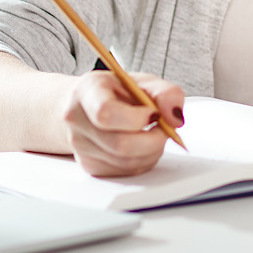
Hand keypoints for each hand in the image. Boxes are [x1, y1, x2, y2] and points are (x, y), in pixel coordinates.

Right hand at [60, 70, 185, 176]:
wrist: (90, 104)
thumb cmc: (117, 91)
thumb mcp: (143, 81)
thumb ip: (166, 93)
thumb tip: (175, 117)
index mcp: (87, 92)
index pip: (105, 112)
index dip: (137, 118)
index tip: (153, 113)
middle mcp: (77, 121)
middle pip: (119, 144)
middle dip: (153, 139)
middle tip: (164, 128)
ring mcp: (81, 147)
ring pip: (126, 162)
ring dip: (152, 151)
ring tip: (155, 133)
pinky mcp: (90, 166)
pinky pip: (125, 171)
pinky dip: (144, 160)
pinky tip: (144, 145)